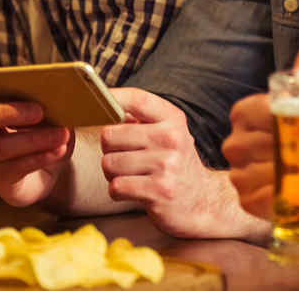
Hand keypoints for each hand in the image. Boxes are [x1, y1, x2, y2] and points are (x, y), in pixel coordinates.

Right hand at [0, 57, 73, 206]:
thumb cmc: (44, 132)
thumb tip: (63, 93)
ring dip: (36, 138)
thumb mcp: (48, 113)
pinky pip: (18, 167)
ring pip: (2, 146)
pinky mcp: (1, 178)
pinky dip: (42, 157)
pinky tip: (60, 150)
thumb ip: (47, 101)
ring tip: (62, 134)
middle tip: (40, 110)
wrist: (49, 170)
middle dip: (11, 112)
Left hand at [101, 88, 264, 238]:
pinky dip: (118, 191)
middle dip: (109, 150)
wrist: (203, 201)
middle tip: (124, 158)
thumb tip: (105, 104)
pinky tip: (134, 190)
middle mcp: (172, 138)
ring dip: (113, 174)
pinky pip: (116, 187)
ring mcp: (167, 164)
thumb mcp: (168, 135)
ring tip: (131, 176)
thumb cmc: (176, 165)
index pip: (137, 100)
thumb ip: (140, 119)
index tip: (96, 101)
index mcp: (173, 120)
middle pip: (110, 135)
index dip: (112, 98)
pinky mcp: (159, 190)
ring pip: (109, 163)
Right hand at [221, 42, 298, 218]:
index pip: (252, 112)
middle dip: (290, 149)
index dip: (281, 120)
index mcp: (247, 112)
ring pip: (258, 173)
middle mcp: (236, 142)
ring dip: (291, 175)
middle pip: (254, 145)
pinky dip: (286, 197)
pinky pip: (261, 199)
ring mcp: (239, 174)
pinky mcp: (249, 201)